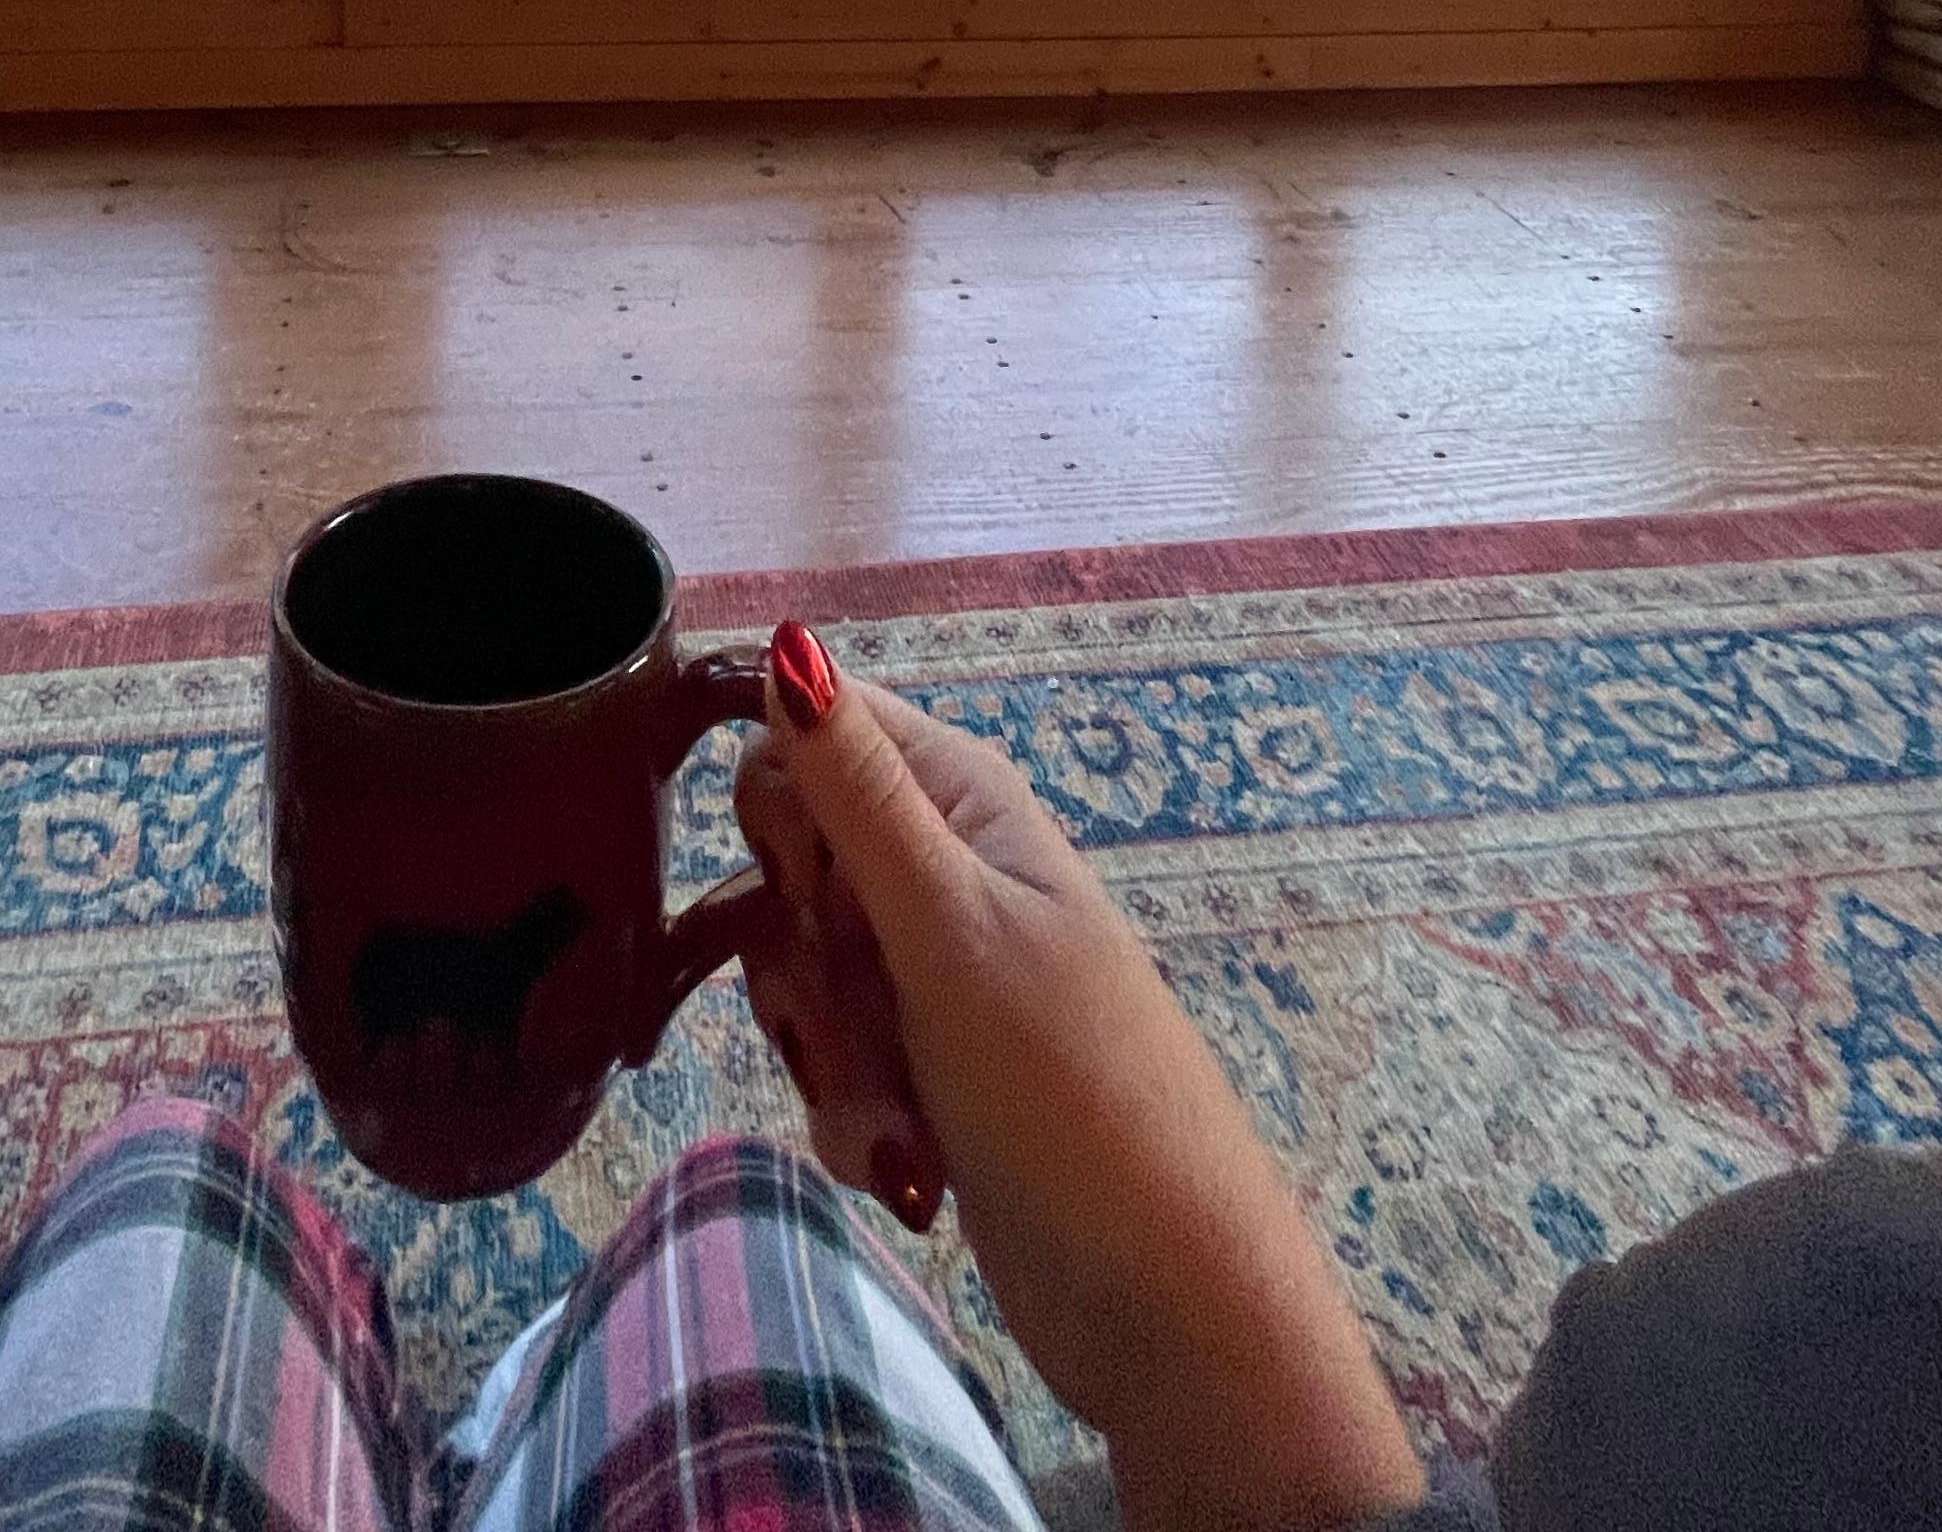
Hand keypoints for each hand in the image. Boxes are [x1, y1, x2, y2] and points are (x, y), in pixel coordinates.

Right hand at [737, 624, 1421, 1531]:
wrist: (1160, 1305)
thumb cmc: (1068, 1097)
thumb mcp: (948, 933)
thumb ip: (857, 793)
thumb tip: (789, 636)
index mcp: (965, 803)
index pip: (809, 733)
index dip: (781, 814)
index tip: (806, 895)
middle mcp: (946, 870)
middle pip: (790, 866)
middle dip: (801, 962)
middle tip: (860, 1019)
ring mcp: (936, 975)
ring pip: (801, 973)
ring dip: (827, 1057)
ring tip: (893, 1123)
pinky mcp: (926, 1069)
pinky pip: (832, 1059)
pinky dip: (851, 1116)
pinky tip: (904, 1165)